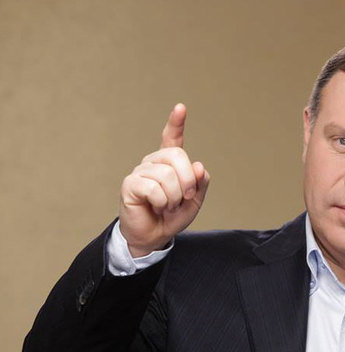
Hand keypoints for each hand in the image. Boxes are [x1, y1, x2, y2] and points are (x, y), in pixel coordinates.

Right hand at [118, 103, 210, 256]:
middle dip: (188, 181)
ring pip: (167, 176)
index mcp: (170, 163)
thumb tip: (198, 166)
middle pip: (177, 156)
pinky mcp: (130, 184)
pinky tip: (156, 206)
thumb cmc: (172, 216)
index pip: (172, 138)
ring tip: (167, 206)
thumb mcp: (195, 200)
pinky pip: (154, 188)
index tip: (180, 108)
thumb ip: (200, 183)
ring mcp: (141, 171)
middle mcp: (154, 162)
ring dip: (174, 197)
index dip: (176, 123)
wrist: (154, 235)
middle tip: (184, 198)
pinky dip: (162, 202)